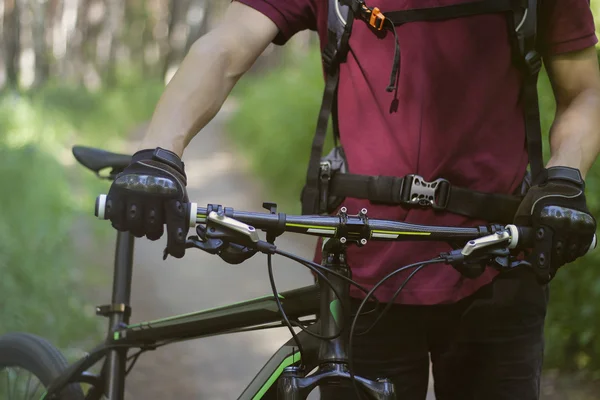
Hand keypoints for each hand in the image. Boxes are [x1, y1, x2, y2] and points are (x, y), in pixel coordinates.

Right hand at [105, 147, 189, 257]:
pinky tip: (126, 220)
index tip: (176, 254)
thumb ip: (180, 216)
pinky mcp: (118, 192)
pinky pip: (117, 219)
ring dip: (138, 230)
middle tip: (153, 231)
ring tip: (140, 225)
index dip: (176, 245)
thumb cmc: (169, 184)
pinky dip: (121, 224)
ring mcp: (134, 192)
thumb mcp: (180, 196)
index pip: (175, 227)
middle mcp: (153, 194)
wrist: (154, 160)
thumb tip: (180, 244)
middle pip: (151, 229)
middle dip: (153, 234)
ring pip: (134, 226)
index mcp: (172, 196)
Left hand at [514, 166, 595, 281]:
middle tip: (546, 269)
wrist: (563, 182)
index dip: (542, 267)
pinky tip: (567, 251)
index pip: (544, 251)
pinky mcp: (588, 226)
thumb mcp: (524, 212)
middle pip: (558, 255)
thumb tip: (516, 253)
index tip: (540, 278)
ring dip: (562, 258)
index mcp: (545, 221)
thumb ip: (520, 232)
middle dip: (551, 265)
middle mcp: (564, 225)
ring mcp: (578, 226)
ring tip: (556, 257)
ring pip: (570, 253)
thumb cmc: (539, 198)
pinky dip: (574, 253)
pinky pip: (582, 248)